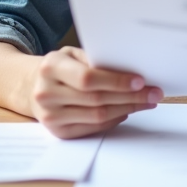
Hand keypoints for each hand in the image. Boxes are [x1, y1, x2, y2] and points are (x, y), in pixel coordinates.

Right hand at [30, 46, 162, 138]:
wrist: (33, 87)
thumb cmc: (61, 67)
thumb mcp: (72, 54)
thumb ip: (95, 60)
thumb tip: (131, 71)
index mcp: (50, 67)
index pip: (88, 78)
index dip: (116, 81)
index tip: (140, 81)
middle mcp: (46, 93)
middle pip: (96, 99)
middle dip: (131, 96)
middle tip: (154, 93)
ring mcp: (50, 116)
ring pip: (98, 115)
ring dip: (127, 109)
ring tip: (147, 102)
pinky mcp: (58, 132)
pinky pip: (93, 128)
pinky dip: (115, 119)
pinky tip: (127, 111)